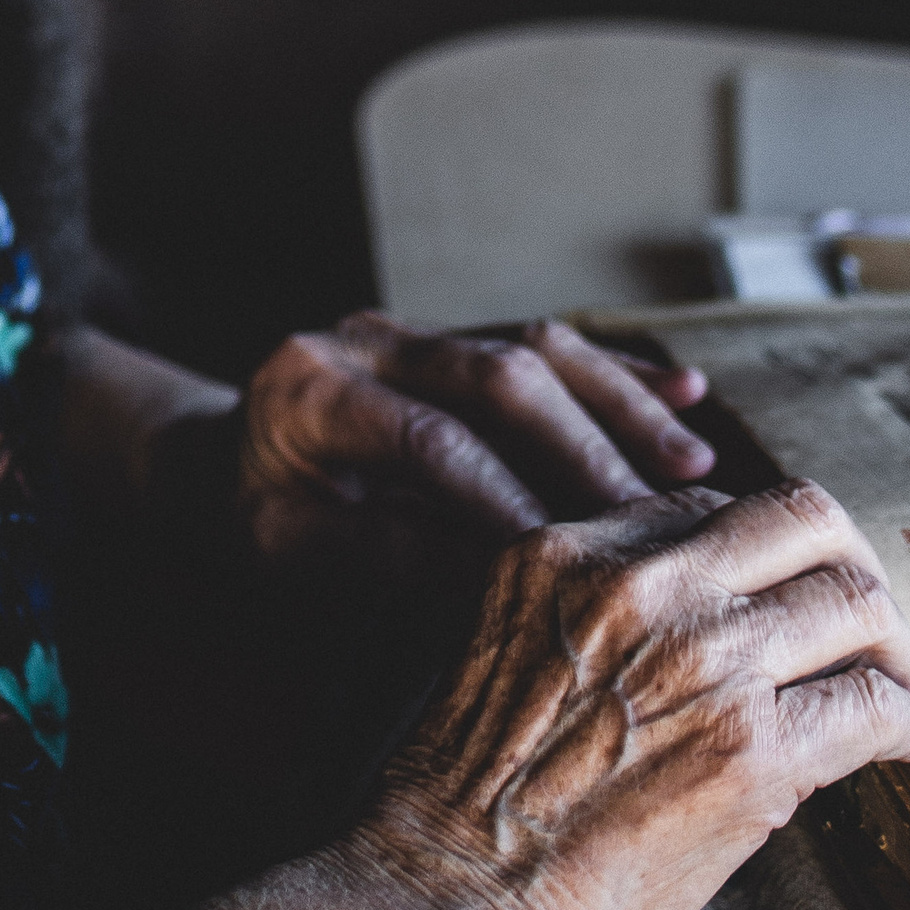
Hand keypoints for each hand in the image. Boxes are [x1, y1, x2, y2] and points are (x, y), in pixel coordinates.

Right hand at [132, 479, 909, 909]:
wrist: (447, 902)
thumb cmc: (457, 809)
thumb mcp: (504, 658)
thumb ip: (600, 625)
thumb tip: (717, 649)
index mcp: (564, 551)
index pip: (705, 512)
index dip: (756, 561)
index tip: (777, 606)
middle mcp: (639, 583)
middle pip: (800, 517)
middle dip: (844, 567)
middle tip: (861, 627)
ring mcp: (701, 657)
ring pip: (854, 598)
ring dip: (888, 646)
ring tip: (892, 689)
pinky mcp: (754, 749)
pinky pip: (877, 703)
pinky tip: (908, 745)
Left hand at [238, 310, 714, 561]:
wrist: (220, 461)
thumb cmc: (257, 519)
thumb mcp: (296, 551)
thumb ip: (391, 556)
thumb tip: (504, 581)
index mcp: (311, 391)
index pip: (430, 438)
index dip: (508, 495)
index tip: (575, 555)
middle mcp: (365, 339)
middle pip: (497, 376)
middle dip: (585, 446)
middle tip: (657, 514)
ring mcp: (415, 327)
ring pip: (534, 347)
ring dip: (618, 404)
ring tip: (689, 465)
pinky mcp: (455, 333)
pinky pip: (544, 342)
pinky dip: (614, 372)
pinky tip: (685, 396)